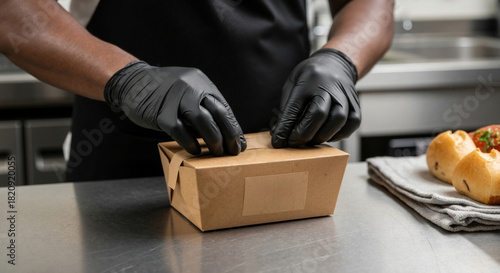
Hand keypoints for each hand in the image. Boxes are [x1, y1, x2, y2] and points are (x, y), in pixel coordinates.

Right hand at [104, 61, 245, 155]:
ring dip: (213, 139)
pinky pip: (179, 129)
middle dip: (228, 134)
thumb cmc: (163, 91)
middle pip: (216, 113)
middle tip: (233, 150)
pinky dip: (189, 141)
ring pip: (201, 120)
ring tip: (217, 152)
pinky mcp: (160, 111)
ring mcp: (175, 98)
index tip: (239, 143)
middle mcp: (190, 87)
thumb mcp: (187, 89)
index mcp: (201, 82)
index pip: (223, 107)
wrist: (132, 81)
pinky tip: (196, 150)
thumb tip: (222, 131)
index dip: (233, 127)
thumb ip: (202, 105)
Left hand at [271, 48, 360, 147]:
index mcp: (309, 79)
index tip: (278, 141)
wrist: (335, 65)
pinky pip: (352, 124)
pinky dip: (339, 134)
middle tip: (293, 142)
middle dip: (303, 133)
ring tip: (310, 140)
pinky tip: (327, 135)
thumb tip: (279, 133)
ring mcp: (345, 95)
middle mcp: (329, 86)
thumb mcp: (292, 83)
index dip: (285, 127)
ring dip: (322, 135)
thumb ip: (286, 107)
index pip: (295, 107)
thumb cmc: (310, 77)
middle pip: (318, 114)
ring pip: (338, 120)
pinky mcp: (356, 105)